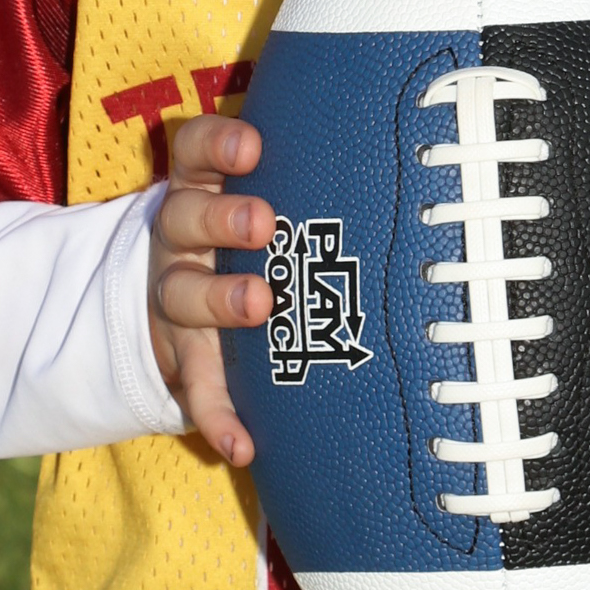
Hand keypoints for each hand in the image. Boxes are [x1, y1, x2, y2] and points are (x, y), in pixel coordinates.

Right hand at [147, 114, 273, 463]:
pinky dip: (218, 415)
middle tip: (263, 223)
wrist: (183, 309)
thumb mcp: (262, 199)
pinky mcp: (181, 357)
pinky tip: (242, 445)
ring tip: (260, 305)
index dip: (217, 144)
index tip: (253, 146)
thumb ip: (308, 181)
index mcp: (201, 189)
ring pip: (182, 294)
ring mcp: (176, 298)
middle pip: (184, 217)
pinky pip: (195, 387)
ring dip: (220, 300)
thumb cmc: (251, 241)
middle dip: (222, 217)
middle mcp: (181, 239)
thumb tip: (413, 158)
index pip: (193, 150)